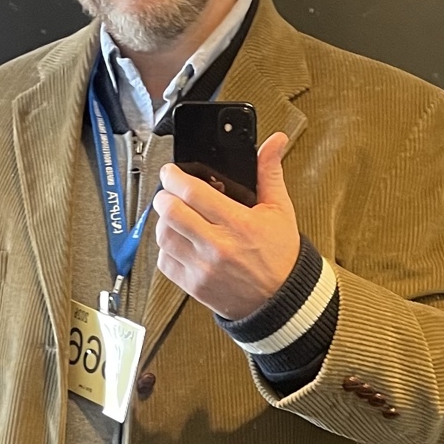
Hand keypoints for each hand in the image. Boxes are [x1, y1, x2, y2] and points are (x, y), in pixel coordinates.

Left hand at [151, 132, 299, 319]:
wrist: (281, 301)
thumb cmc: (281, 256)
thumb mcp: (280, 211)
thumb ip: (269, 173)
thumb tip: (274, 141)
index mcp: (239, 224)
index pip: (193, 192)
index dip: (174, 177)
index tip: (171, 172)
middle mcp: (218, 247)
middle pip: (171, 212)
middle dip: (164, 196)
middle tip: (168, 192)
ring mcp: (203, 269)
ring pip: (164, 236)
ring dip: (162, 221)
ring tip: (173, 216)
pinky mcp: (194, 286)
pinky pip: (165, 262)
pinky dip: (166, 248)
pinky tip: (179, 241)